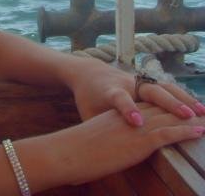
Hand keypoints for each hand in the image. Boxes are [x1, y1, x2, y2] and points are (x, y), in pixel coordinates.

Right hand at [43, 103, 204, 186]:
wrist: (67, 151)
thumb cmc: (74, 151)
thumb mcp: (93, 141)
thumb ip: (104, 142)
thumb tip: (105, 151)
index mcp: (117, 116)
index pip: (144, 108)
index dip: (163, 107)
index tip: (176, 108)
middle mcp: (128, 117)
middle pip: (160, 109)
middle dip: (181, 108)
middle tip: (199, 109)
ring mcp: (135, 128)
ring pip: (169, 117)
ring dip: (189, 117)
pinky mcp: (140, 140)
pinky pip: (169, 132)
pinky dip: (186, 131)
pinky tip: (199, 130)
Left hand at [67, 58, 204, 126]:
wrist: (89, 73)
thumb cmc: (88, 99)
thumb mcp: (88, 113)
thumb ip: (98, 129)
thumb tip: (105, 150)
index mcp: (109, 92)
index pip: (119, 99)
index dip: (128, 109)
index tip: (137, 122)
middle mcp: (126, 84)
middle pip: (149, 91)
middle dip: (168, 102)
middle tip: (186, 115)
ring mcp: (138, 81)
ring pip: (163, 88)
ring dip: (183, 99)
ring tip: (201, 113)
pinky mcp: (146, 82)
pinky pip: (167, 88)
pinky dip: (183, 97)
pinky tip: (198, 109)